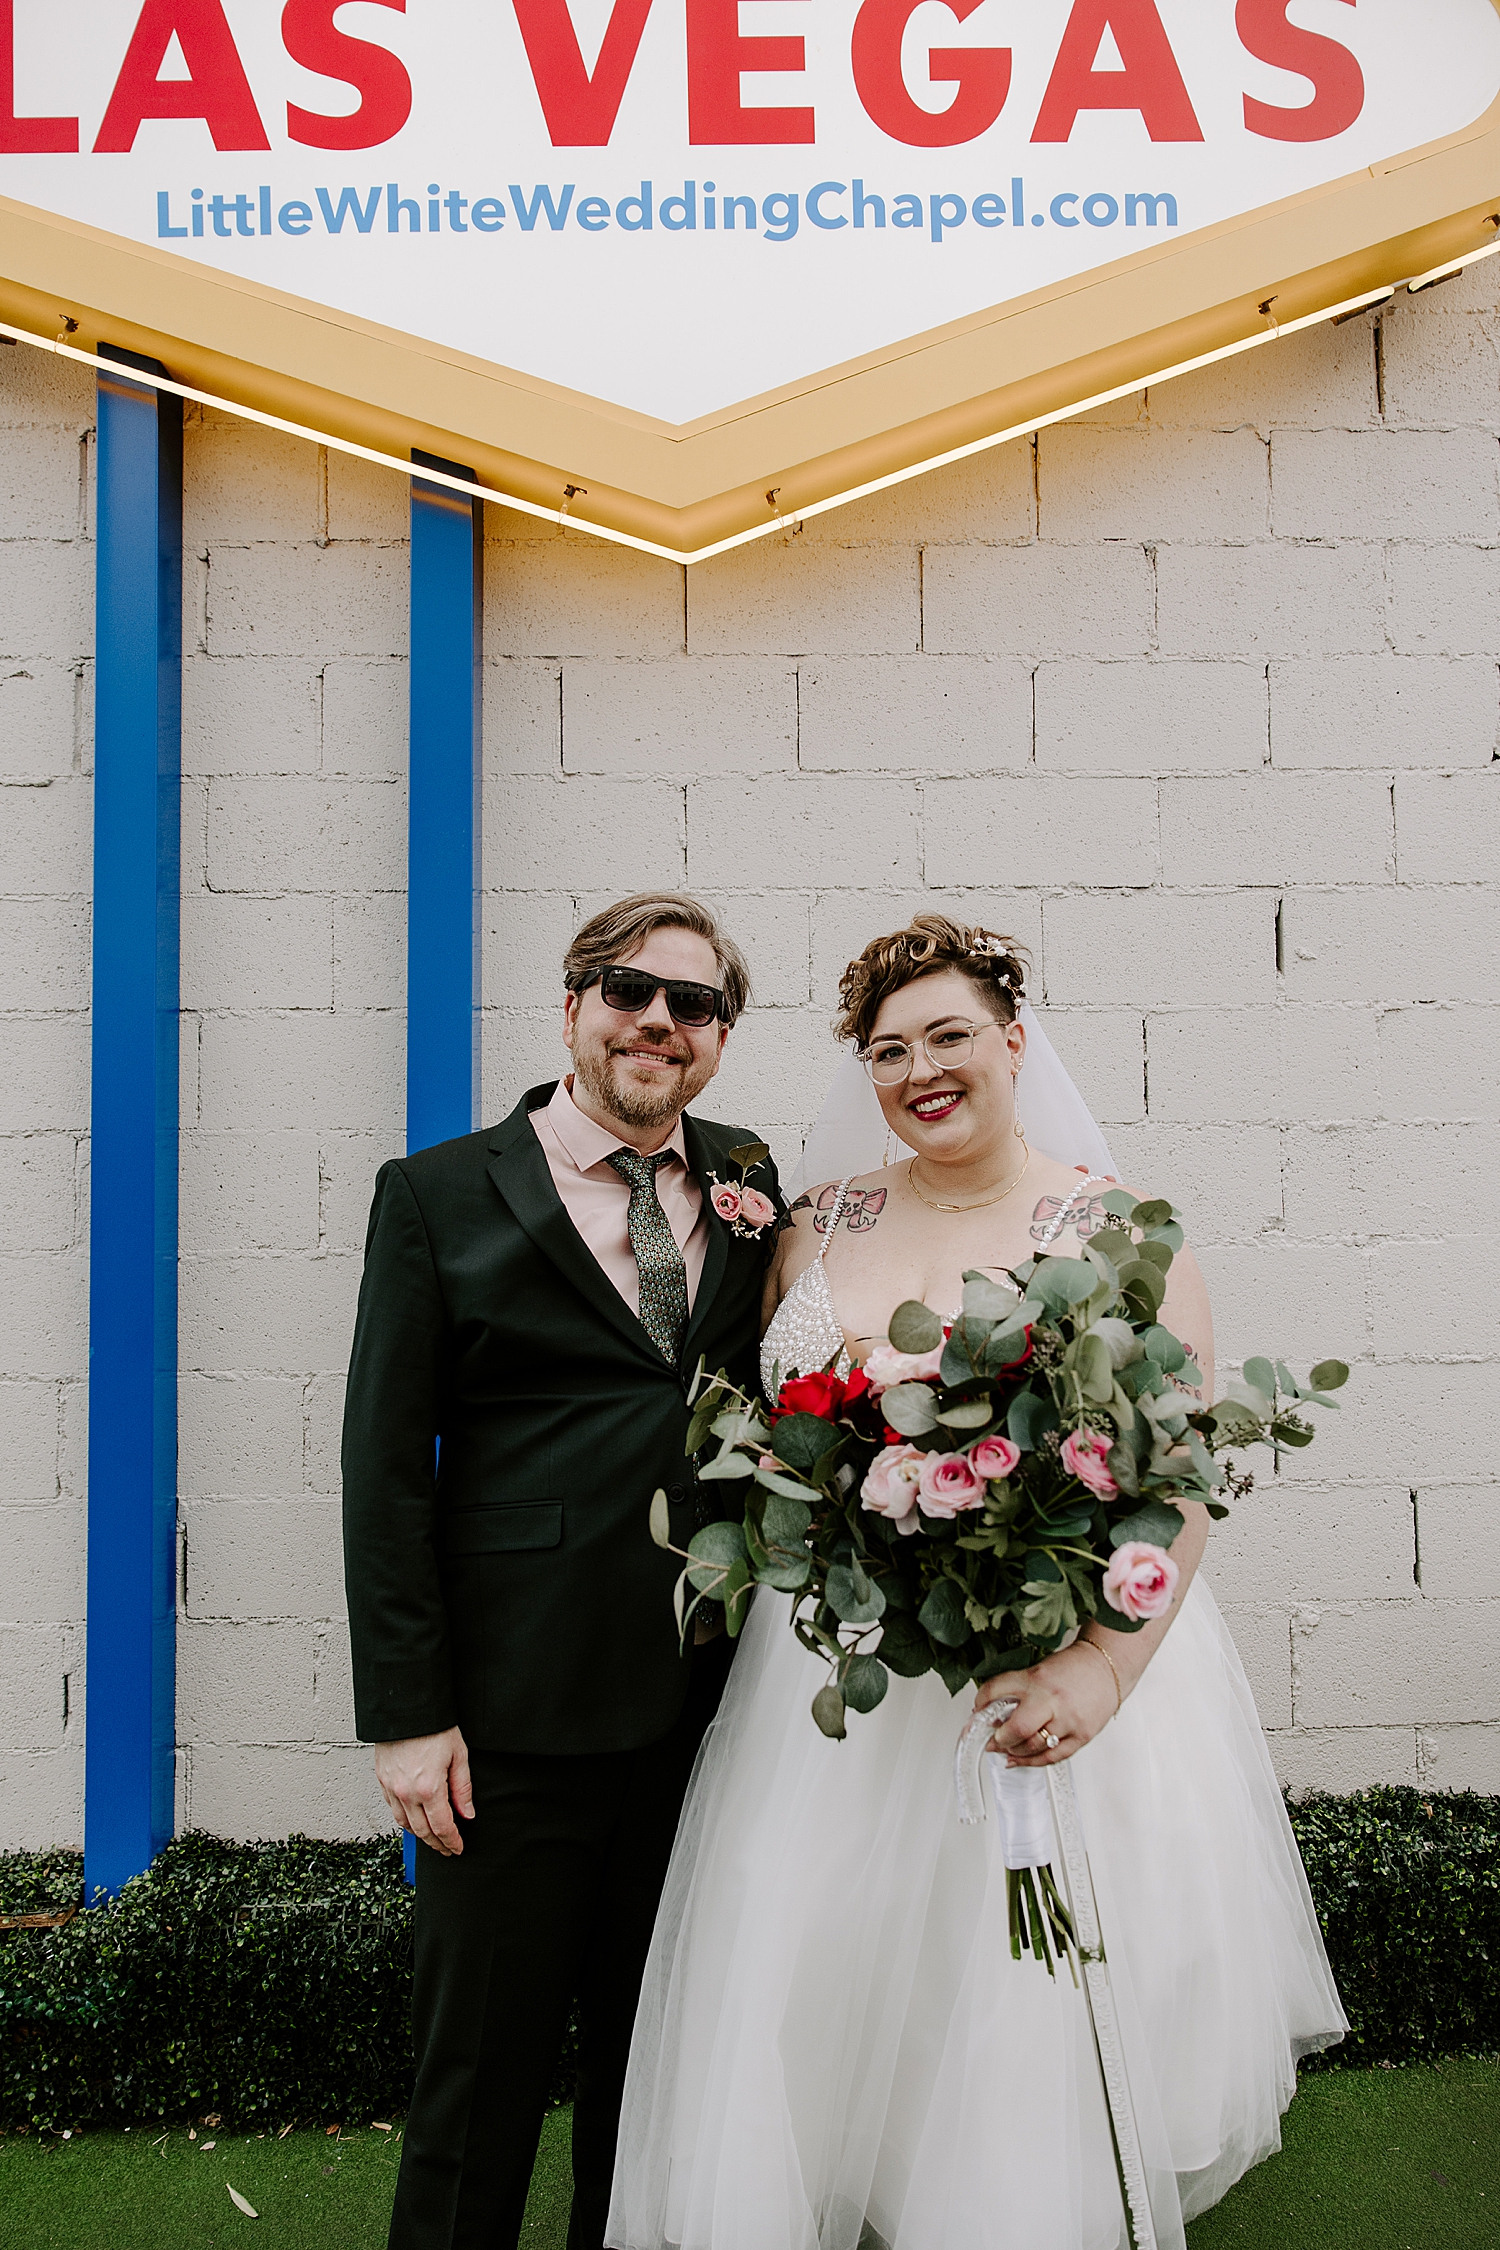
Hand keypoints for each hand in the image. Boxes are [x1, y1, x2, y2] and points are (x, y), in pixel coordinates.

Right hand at [373, 1727, 474, 1855]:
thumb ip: (462, 1788)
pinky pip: (392, 1808)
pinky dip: (404, 1819)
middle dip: (437, 1844)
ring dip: (419, 1835)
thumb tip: (467, 1814)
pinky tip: (413, 1818)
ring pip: (404, 1823)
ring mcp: (391, 1787)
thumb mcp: (458, 1755)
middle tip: (447, 1849)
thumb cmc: (435, 1727)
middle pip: (422, 1831)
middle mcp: (407, 1793)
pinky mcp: (382, 1779)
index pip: (442, 1827)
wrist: (406, 1707)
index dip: (451, 1841)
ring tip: (432, 1838)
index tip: (457, 1848)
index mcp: (429, 1788)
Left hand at [973, 1643, 1119, 1766]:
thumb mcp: (1039, 1671)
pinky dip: (1033, 1762)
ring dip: (1014, 1752)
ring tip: (1006, 1749)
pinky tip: (1021, 1760)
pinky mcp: (1081, 1736)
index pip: (997, 1690)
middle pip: (1017, 1729)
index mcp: (1036, 1679)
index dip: (981, 1703)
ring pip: (1033, 1747)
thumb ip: (1019, 1691)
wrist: (1106, 1668)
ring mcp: (1068, 1720)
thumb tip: (994, 1712)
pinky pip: (1052, 1757)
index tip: (977, 1712)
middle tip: (992, 1740)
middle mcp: (1051, 1700)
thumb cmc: (1073, 1668)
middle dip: (999, 1738)